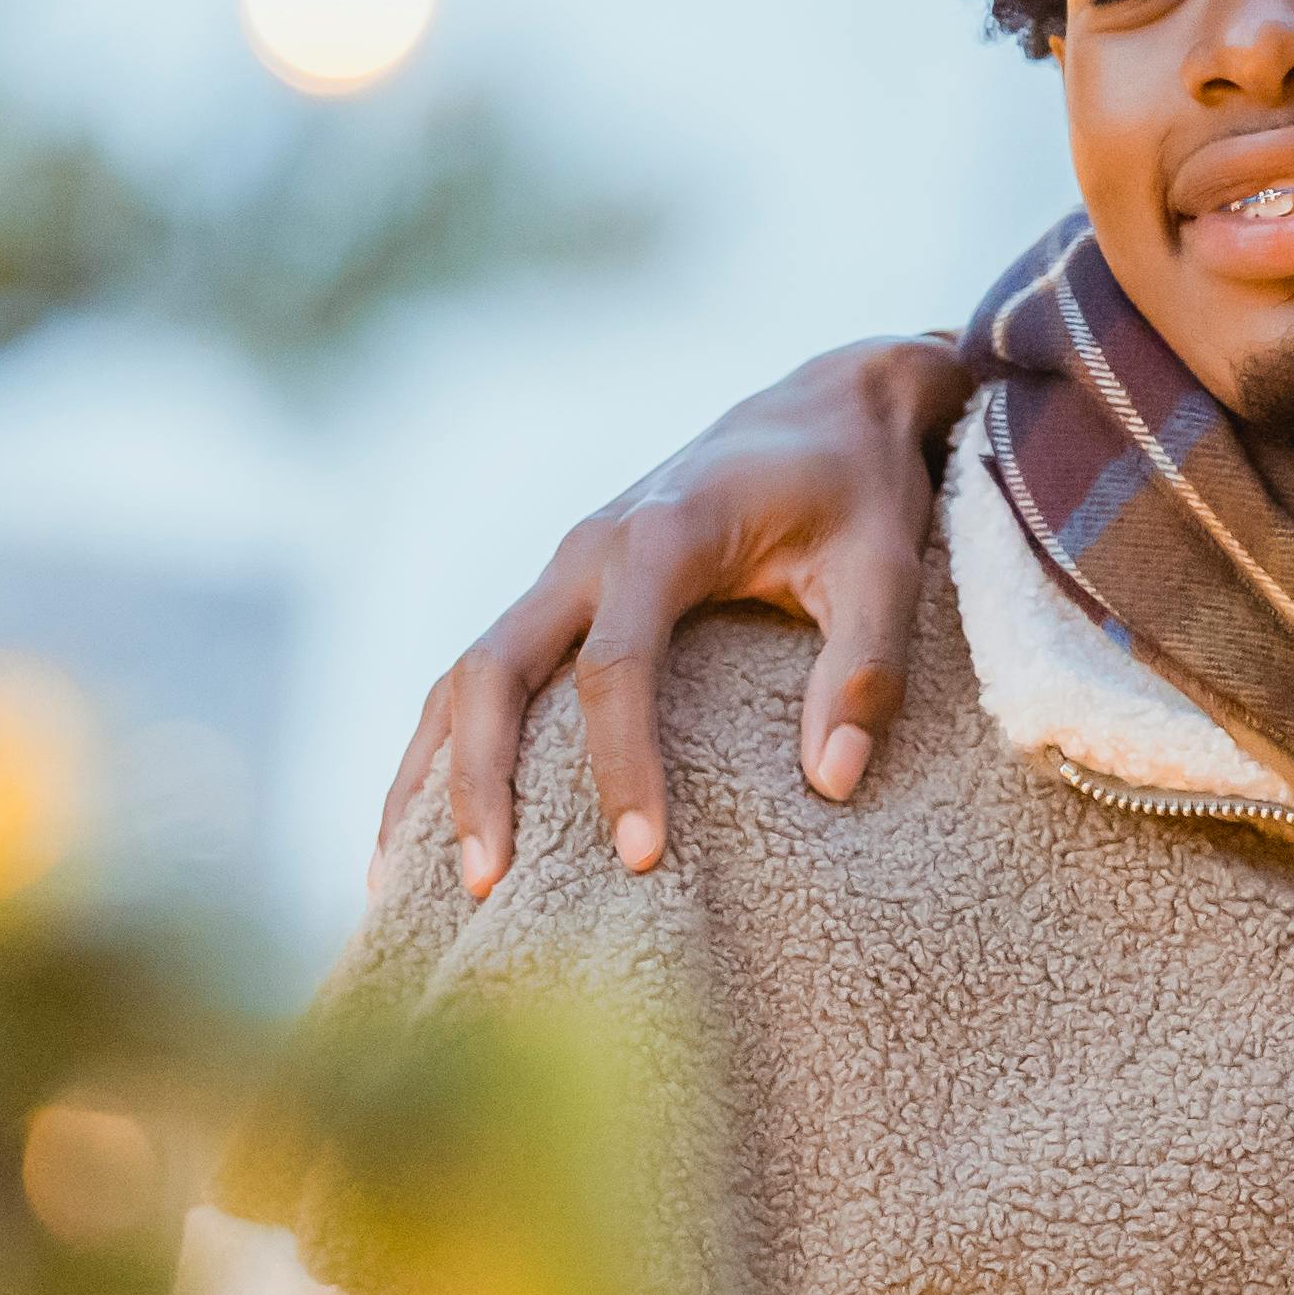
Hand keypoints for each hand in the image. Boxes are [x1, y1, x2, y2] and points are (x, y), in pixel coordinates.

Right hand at [379, 335, 972, 898]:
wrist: (826, 408)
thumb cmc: (858, 491)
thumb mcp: (887, 567)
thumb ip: (867, 669)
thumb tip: (832, 783)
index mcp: (664, 533)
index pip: (617, 665)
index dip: (623, 765)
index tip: (642, 859)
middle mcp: (589, 548)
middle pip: (494, 667)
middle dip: (480, 778)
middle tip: (491, 886)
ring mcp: (561, 571)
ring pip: (463, 674)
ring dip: (434, 772)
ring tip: (406, 884)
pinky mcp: (558, 595)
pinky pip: (478, 675)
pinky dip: (445, 749)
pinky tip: (424, 833)